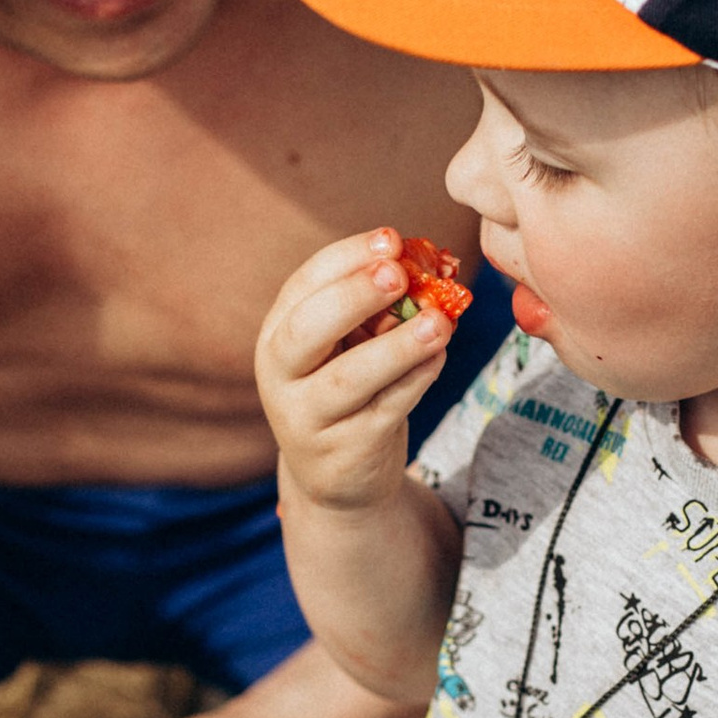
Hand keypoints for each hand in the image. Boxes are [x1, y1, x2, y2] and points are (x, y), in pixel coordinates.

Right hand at [256, 232, 452, 514]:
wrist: (337, 479)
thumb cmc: (347, 393)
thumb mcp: (348, 347)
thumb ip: (375, 311)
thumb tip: (425, 267)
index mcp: (278, 334)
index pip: (304, 285)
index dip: (347, 258)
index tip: (392, 238)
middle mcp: (281, 376)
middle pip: (306, 330)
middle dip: (354, 297)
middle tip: (399, 274)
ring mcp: (308, 417)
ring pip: (348, 378)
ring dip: (395, 347)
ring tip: (439, 322)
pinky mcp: (345, 452)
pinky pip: (384, 410)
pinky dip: (416, 380)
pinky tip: (439, 357)